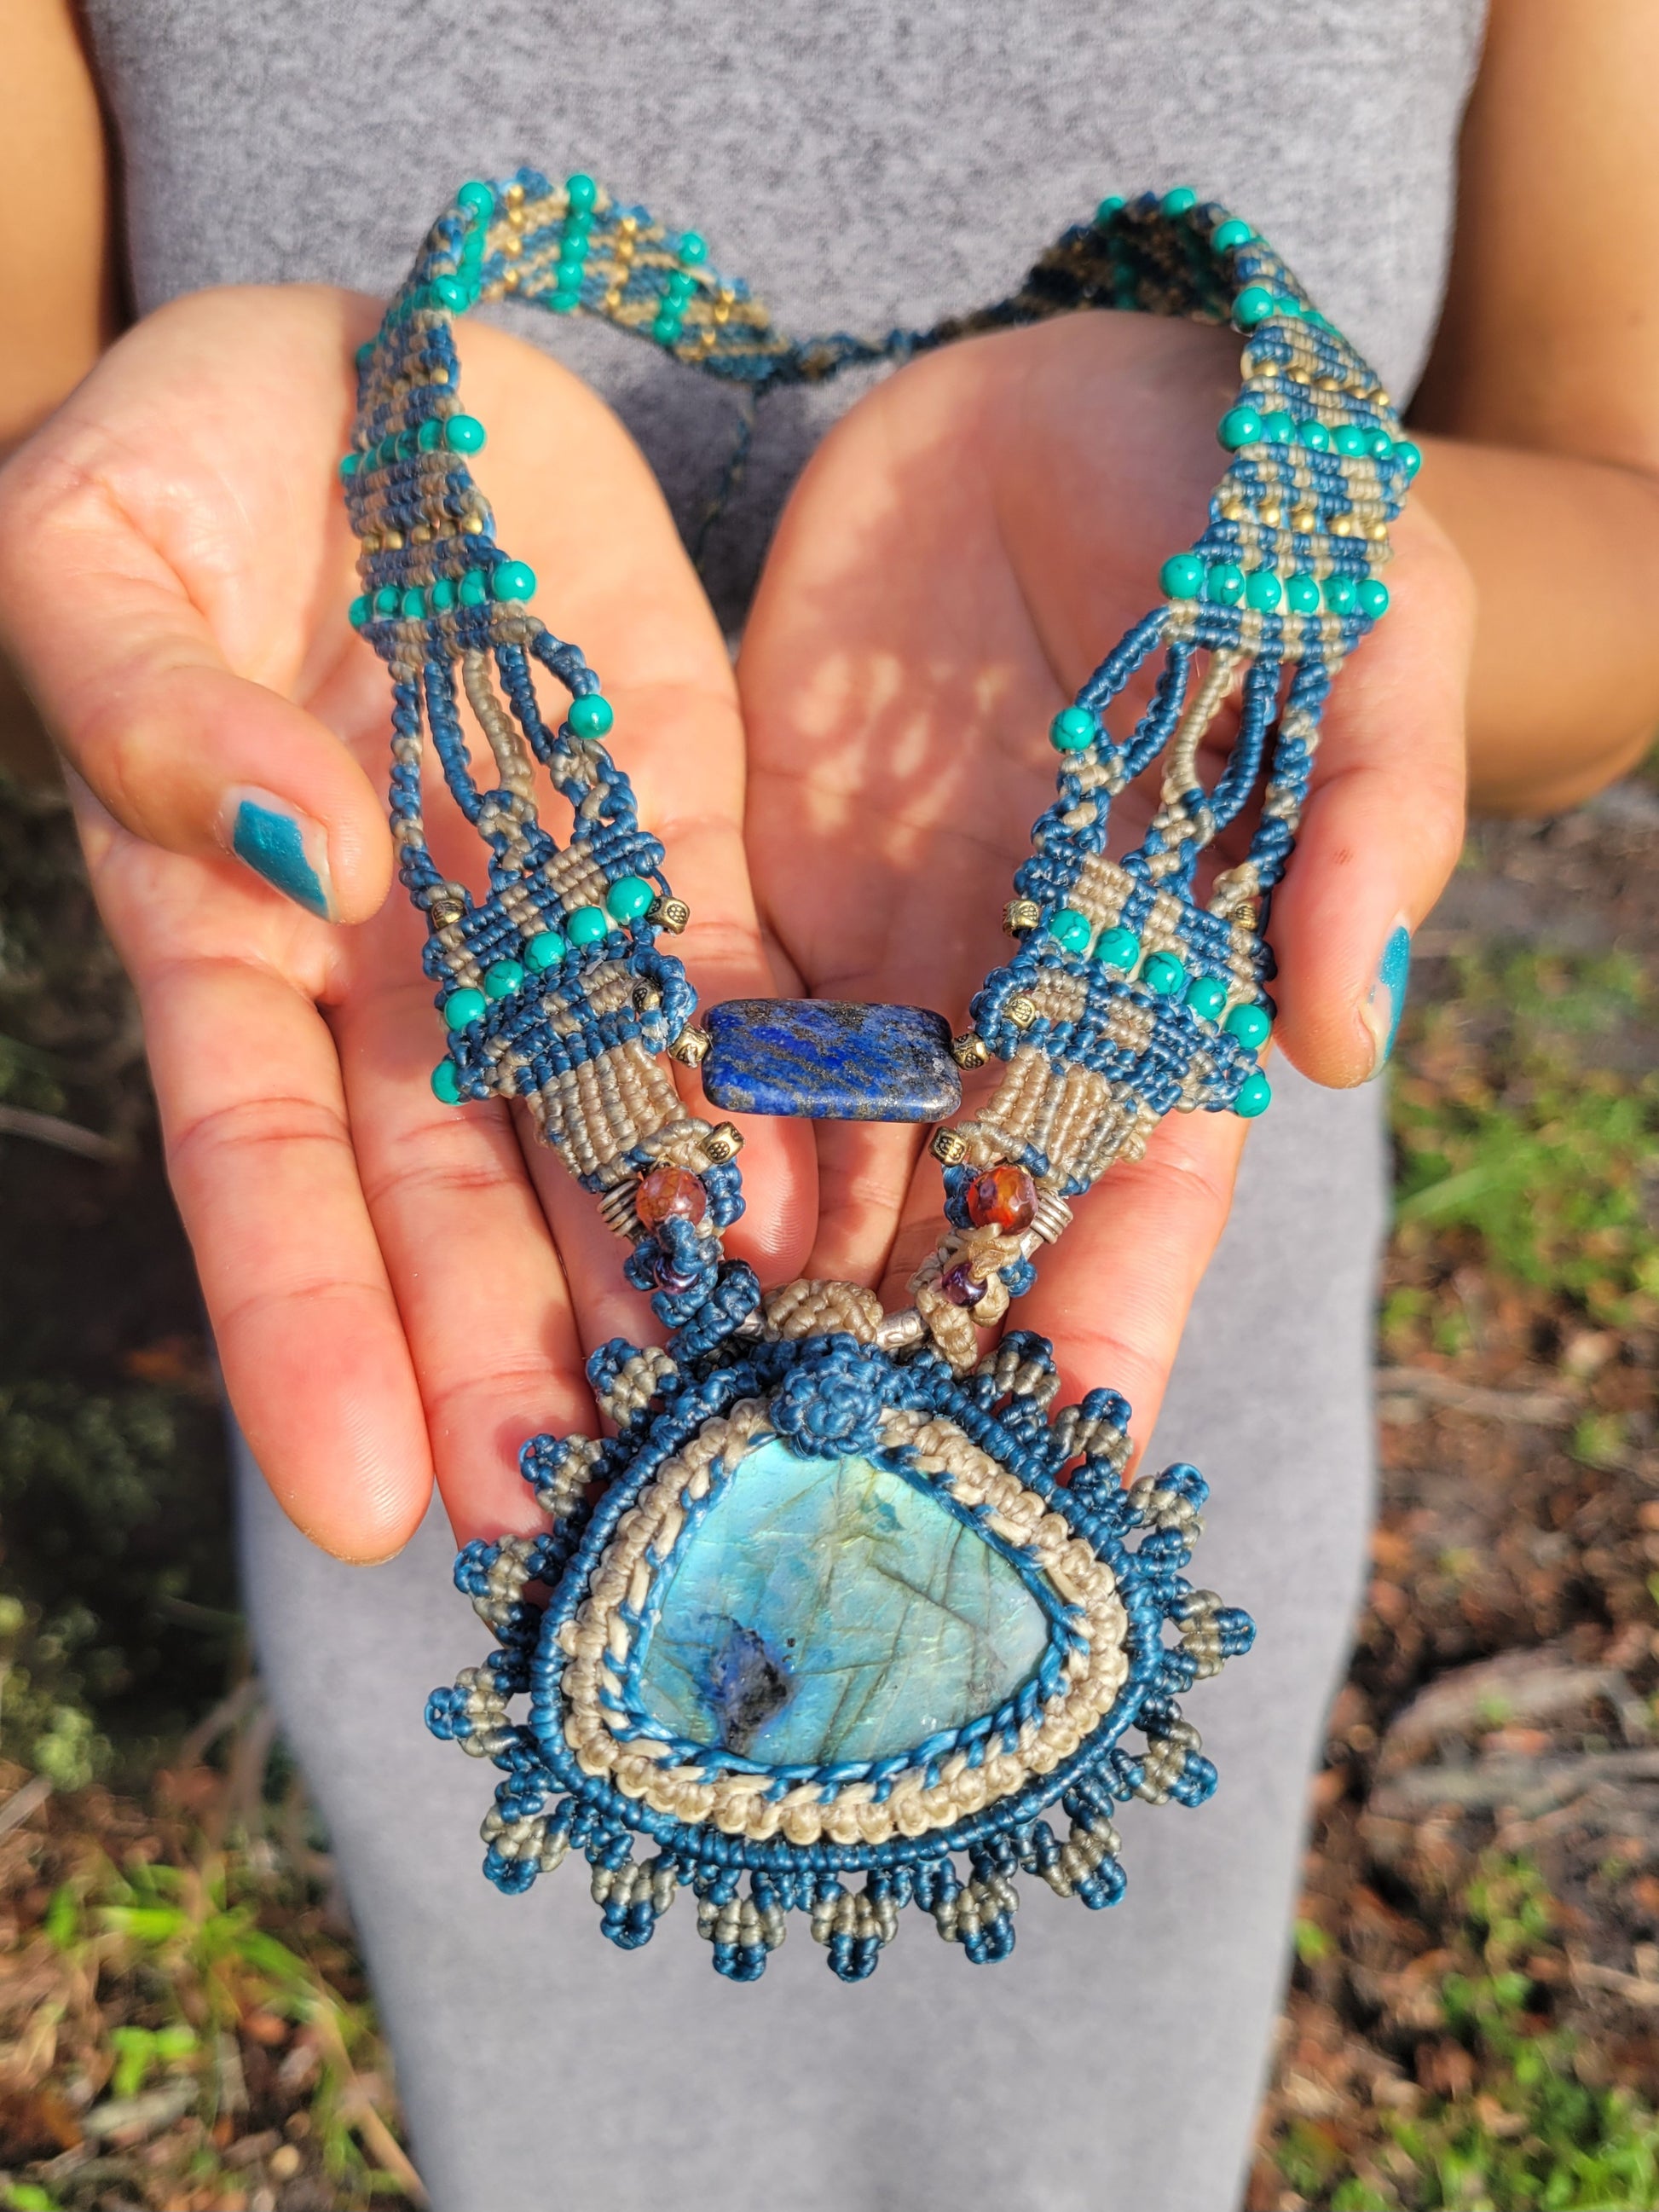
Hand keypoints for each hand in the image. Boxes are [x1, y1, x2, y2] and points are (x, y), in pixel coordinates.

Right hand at [0, 288, 811, 1556]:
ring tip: (746, 1426)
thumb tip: (287, 857)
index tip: (364, 1501)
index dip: (308, 1326)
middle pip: (455, 1198)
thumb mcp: (90, 547)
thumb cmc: (185, 448)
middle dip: (513, 1363)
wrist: (378, 362)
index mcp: (228, 930)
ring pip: (614, 1135)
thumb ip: (144, 710)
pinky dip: (793, 1108)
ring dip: (674, 1280)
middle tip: (583, 1533)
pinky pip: (743, 1000)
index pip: (260, 1160)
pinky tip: (853, 1222)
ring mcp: (554, 922)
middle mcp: (396, 973)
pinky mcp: (687, 852)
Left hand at [737, 310, 1472, 1446]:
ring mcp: (881, 968)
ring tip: (669, 1428)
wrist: (1045, 392)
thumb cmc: (1238, 497)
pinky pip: (701, 1045)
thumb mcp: (1351, 625)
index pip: (1140, 1201)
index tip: (1039, 1491)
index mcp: (1175, 985)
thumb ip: (1364, 807)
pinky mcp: (754, 900)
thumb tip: (1347, 1030)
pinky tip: (602, 1252)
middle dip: (889, 1367)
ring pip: (811, 1166)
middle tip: (803, 1516)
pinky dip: (657, 1148)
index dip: (1099, 1340)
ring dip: (749, 1294)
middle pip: (954, 1227)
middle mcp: (1020, 1015)